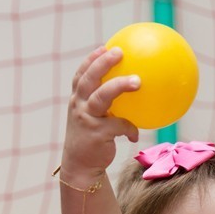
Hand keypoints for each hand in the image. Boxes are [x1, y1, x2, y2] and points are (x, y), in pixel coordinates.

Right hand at [59, 46, 139, 184]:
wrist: (81, 166)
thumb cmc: (92, 141)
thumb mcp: (94, 120)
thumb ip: (106, 107)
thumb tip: (131, 94)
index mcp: (77, 100)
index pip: (81, 75)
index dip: (91, 59)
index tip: (105, 47)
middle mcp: (79, 106)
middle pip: (89, 79)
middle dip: (103, 63)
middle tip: (119, 52)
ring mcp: (86, 119)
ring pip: (102, 96)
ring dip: (119, 86)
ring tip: (137, 81)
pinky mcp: (96, 134)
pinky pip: (119, 125)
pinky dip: (130, 129)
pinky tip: (135, 135)